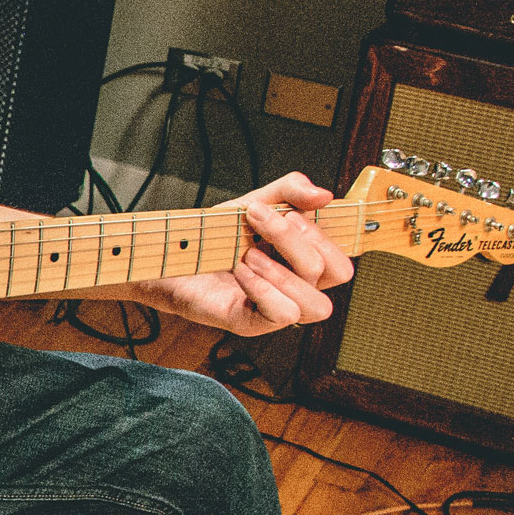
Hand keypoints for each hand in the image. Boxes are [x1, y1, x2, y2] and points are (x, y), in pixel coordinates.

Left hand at [135, 172, 354, 335]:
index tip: (289, 211)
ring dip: (283, 270)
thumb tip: (324, 195)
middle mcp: (296, 288)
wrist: (170, 254)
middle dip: (299, 241)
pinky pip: (282, 314)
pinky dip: (264, 288)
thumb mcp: (255, 202)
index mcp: (304, 261)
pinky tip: (240, 270)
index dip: (324, 233)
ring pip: (315, 304)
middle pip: (336, 274)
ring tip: (248, 252)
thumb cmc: (215, 235)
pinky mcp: (252, 323)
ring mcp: (276, 309)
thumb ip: (290, 191)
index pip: (343, 258)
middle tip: (260, 220)